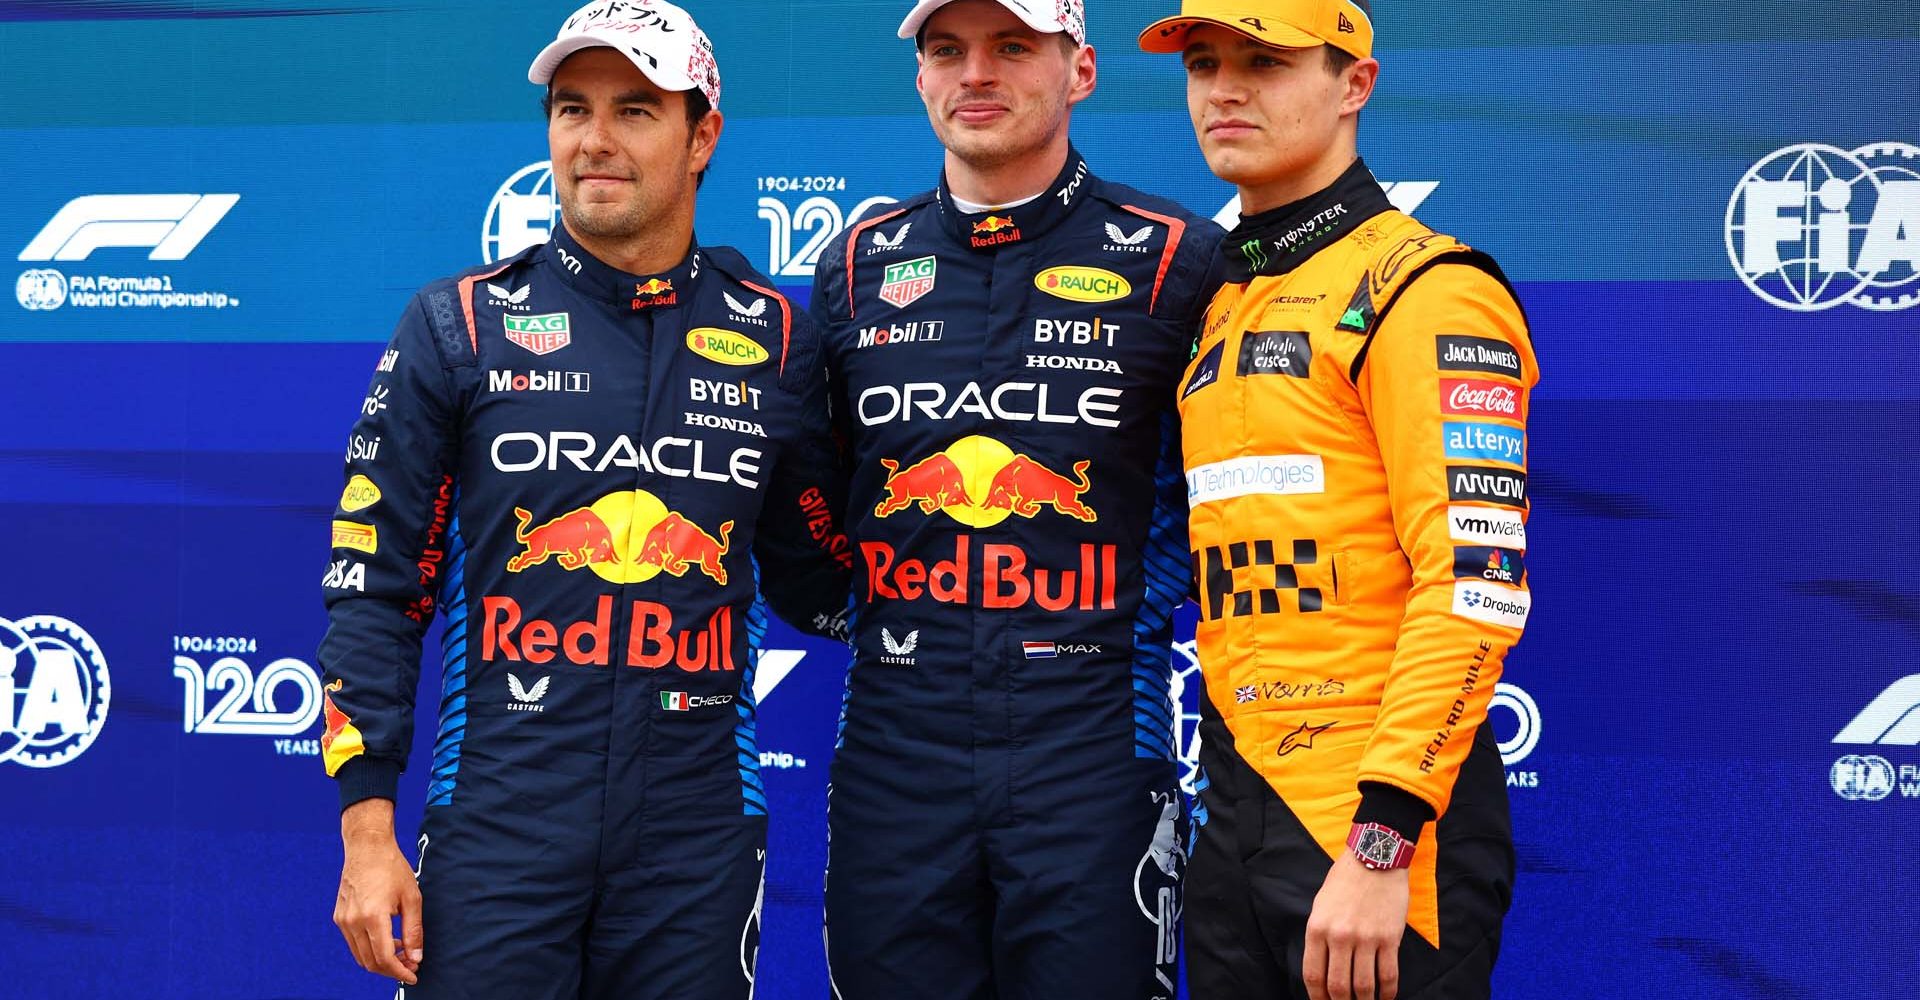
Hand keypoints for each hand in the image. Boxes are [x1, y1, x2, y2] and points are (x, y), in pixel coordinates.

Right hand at [332, 799, 423, 985]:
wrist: (367, 847)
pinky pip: (354, 943)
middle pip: (370, 962)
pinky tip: (389, 941)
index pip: (384, 958)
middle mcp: (352, 921)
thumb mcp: (412, 898)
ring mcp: (343, 920)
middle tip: (411, 966)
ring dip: (381, 961)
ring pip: (360, 955)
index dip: (400, 972)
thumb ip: (414, 931)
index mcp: (372, 916)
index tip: (413, 976)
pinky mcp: (339, 917)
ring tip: (403, 953)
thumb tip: (416, 957)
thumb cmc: (392, 868)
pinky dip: (370, 949)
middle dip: (392, 969)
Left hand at [1302, 849, 1410, 999]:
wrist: (1375, 858)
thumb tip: (1323, 968)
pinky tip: (1386, 998)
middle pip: (1338, 987)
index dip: (1317, 997)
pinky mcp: (1390, 937)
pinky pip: (1389, 975)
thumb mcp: (1320, 906)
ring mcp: (1366, 938)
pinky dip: (1388, 993)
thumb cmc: (1345, 881)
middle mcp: (1340, 936)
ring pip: (1364, 986)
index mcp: (1318, 928)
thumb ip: (1320, 936)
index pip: (1313, 975)